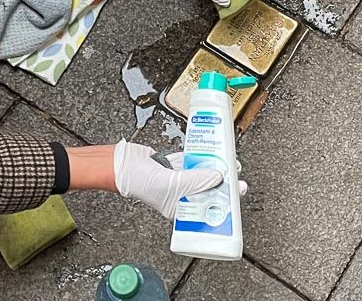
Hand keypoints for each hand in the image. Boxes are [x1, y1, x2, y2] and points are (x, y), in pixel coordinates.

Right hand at [113, 140, 246, 218]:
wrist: (123, 165)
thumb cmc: (141, 183)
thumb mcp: (173, 185)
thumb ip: (197, 180)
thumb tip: (219, 175)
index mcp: (181, 208)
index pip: (209, 206)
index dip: (225, 198)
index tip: (238, 190)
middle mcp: (181, 195)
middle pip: (208, 188)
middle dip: (223, 180)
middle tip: (236, 173)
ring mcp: (177, 179)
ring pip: (200, 173)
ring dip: (213, 166)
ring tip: (227, 160)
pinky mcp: (172, 165)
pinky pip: (189, 161)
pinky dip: (198, 156)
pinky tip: (208, 152)